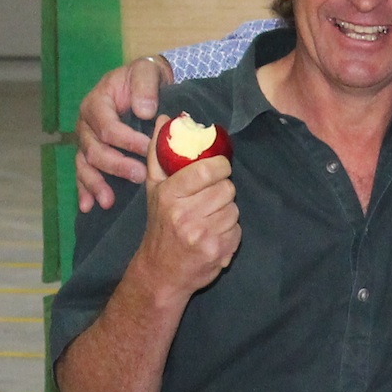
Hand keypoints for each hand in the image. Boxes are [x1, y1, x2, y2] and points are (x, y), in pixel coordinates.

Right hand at [75, 56, 174, 210]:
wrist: (144, 84)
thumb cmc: (144, 78)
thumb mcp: (146, 72)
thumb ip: (145, 87)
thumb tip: (144, 111)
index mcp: (96, 103)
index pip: (107, 127)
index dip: (126, 140)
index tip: (148, 148)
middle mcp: (86, 124)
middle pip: (94, 150)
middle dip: (116, 166)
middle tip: (140, 176)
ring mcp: (86, 141)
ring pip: (85, 165)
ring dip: (96, 184)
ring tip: (109, 201)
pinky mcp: (90, 154)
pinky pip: (83, 173)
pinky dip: (84, 191)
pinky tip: (88, 206)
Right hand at [126, 156, 238, 301]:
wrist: (160, 272)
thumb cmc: (160, 226)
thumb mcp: (154, 189)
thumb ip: (159, 153)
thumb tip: (165, 118)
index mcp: (169, 194)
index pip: (208, 169)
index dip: (220, 167)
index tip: (218, 169)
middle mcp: (184, 214)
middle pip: (226, 189)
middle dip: (222, 192)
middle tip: (209, 200)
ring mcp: (202, 234)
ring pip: (234, 209)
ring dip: (226, 212)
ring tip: (209, 220)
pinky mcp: (217, 251)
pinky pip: (238, 230)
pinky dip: (230, 232)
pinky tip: (214, 236)